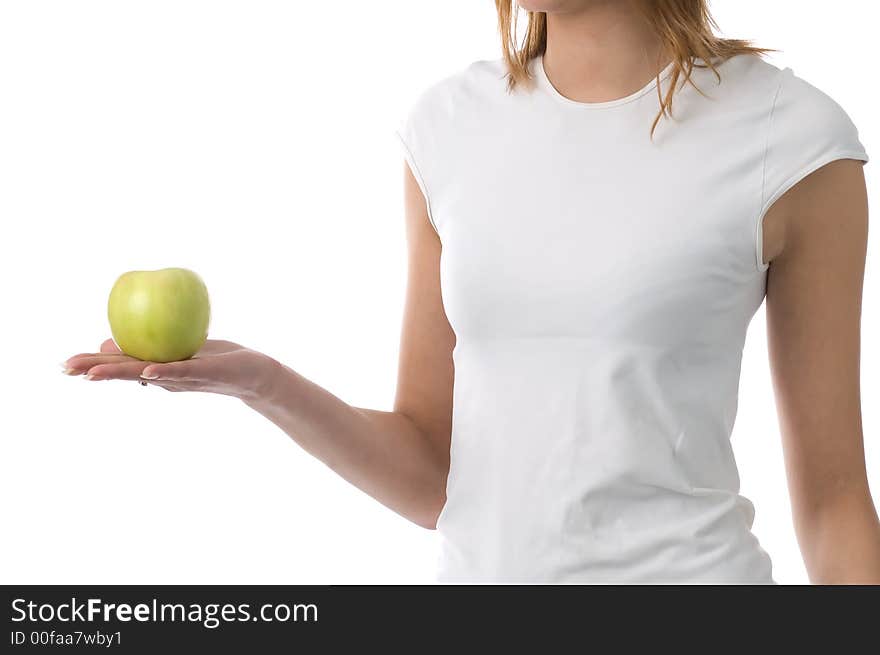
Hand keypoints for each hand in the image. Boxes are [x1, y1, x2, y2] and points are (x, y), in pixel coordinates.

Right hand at [62, 339, 280, 401]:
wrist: (254, 375)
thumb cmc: (216, 360)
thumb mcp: (178, 351)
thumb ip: (147, 348)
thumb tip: (108, 341)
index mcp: (158, 369)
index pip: (120, 367)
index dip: (93, 366)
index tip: (67, 366)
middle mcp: (165, 377)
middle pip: (126, 373)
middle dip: (95, 371)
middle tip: (66, 369)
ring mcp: (183, 377)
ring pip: (146, 373)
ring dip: (120, 373)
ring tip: (93, 374)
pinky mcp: (203, 373)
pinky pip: (181, 371)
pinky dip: (164, 371)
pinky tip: (148, 370)